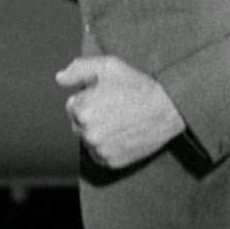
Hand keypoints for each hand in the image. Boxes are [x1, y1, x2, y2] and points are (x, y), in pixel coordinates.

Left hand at [56, 54, 184, 167]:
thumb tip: (60, 79)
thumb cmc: (139, 85)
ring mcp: (100, 149)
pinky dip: (108, 147)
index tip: (107, 97)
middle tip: (116, 109)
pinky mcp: (111, 162)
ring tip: (121, 122)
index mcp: (82, 109)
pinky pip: (100, 155)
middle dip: (92, 116)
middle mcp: (88, 133)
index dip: (89, 99)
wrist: (169, 108)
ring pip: (89, 140)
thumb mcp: (109, 67)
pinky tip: (122, 135)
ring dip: (99, 132)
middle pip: (79, 124)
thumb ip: (79, 69)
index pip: (73, 105)